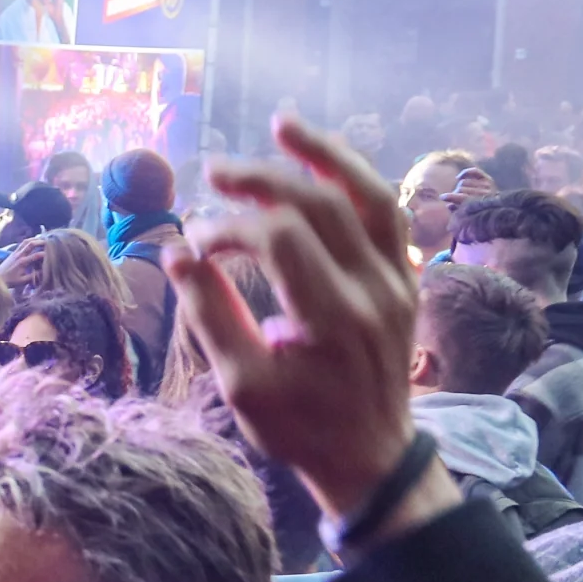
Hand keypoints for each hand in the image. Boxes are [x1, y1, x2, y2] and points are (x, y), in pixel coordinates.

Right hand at [164, 116, 453, 543]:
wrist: (370, 456)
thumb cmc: (298, 426)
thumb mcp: (242, 384)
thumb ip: (211, 313)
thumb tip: (177, 252)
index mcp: (332, 320)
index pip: (279, 241)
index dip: (228, 229)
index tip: (193, 243)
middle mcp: (374, 291)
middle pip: (321, 206)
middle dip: (262, 181)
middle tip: (215, 171)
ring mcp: (398, 281)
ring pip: (370, 196)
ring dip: (326, 155)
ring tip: (283, 125)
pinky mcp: (405, 279)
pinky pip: (387, 214)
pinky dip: (357, 180)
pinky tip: (324, 161)